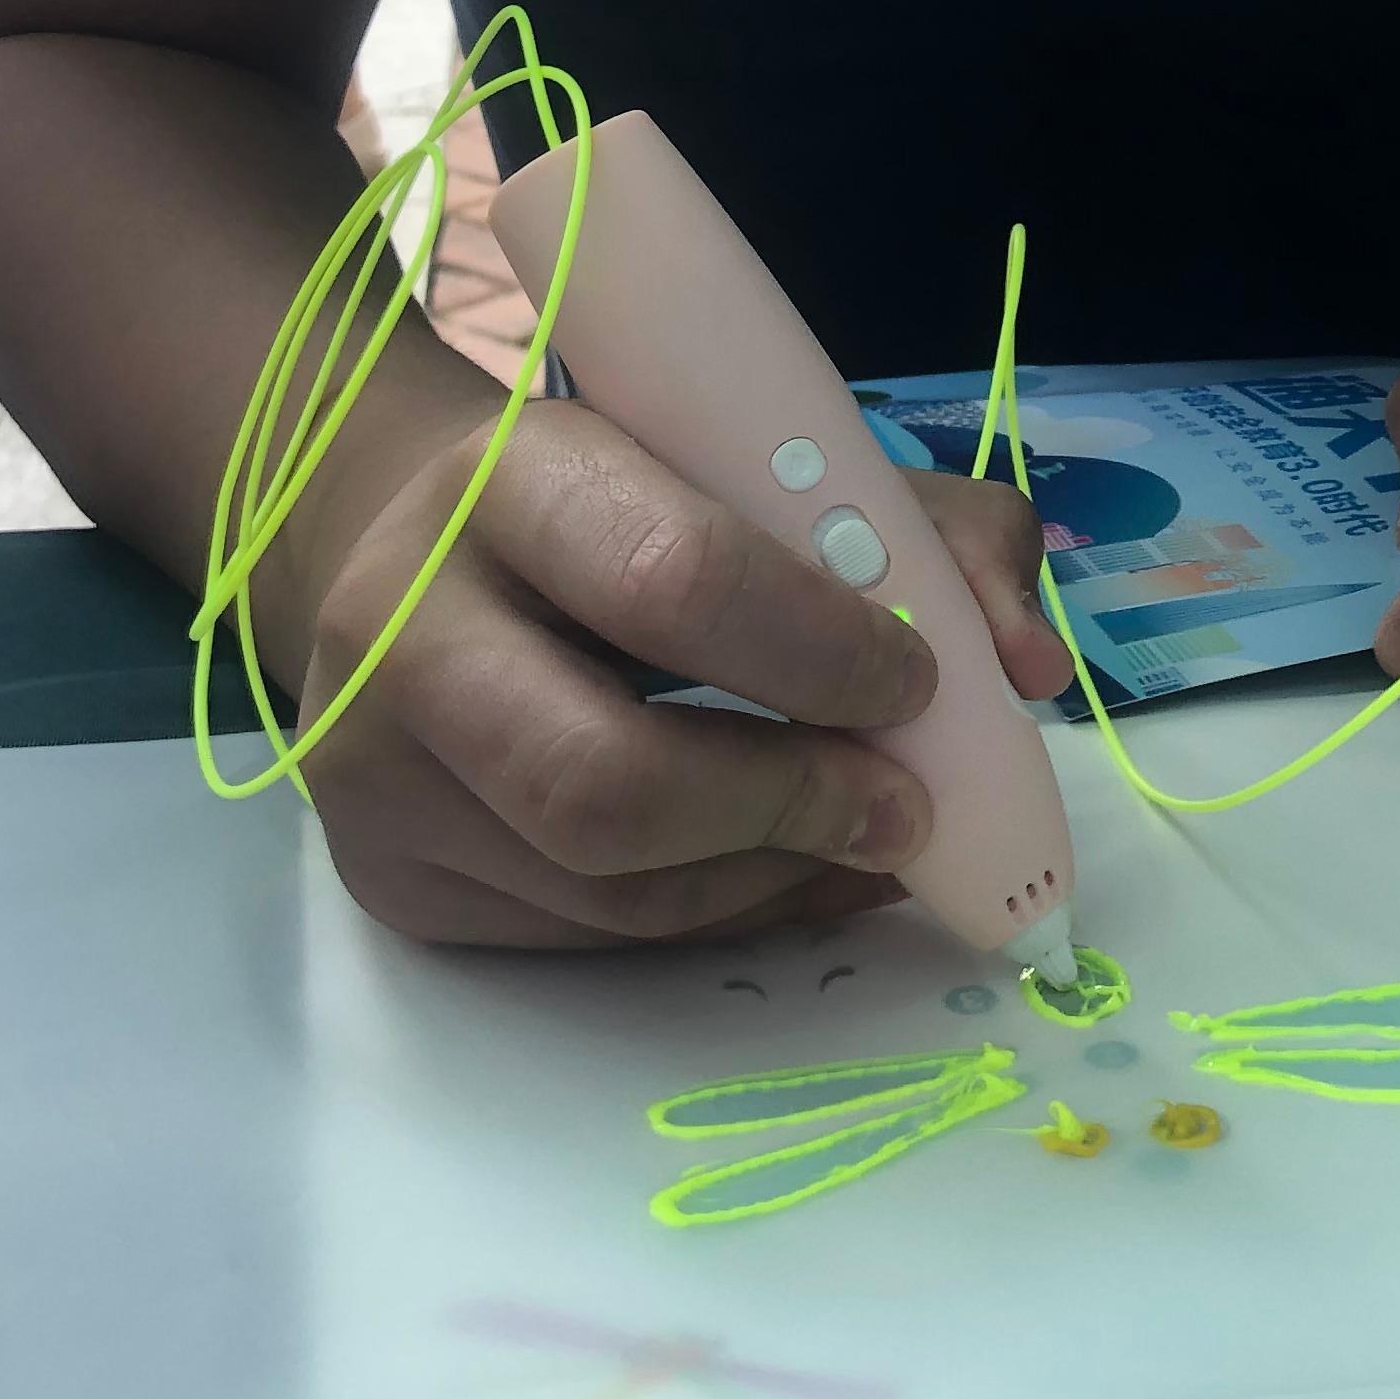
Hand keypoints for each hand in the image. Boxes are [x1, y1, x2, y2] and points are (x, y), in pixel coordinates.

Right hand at [271, 397, 1071, 947]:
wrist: (421, 547)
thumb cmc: (638, 496)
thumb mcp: (777, 464)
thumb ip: (932, 534)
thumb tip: (1028, 667)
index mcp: (512, 476)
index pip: (672, 582)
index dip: (819, 650)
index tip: (915, 679)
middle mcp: (403, 622)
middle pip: (608, 780)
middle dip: (791, 805)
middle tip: (903, 808)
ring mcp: (371, 766)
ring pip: (601, 883)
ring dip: (772, 879)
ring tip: (870, 843)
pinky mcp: (385, 876)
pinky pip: (577, 934)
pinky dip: (716, 916)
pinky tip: (791, 874)